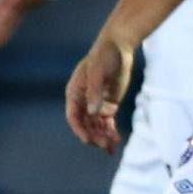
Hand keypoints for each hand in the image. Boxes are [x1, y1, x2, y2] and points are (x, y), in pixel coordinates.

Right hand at [65, 32, 135, 151]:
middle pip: (86, 124)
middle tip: (104, 145)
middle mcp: (83, 101)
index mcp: (75, 93)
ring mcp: (96, 104)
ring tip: (112, 145)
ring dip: (103, 136)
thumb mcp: (98, 72)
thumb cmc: (104, 56)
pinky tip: (116, 140)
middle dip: (94, 136)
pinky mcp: (109, 104)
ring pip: (97, 126)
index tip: (88, 140)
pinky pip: (107, 122)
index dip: (80, 129)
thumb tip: (92, 112)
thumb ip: (95, 91)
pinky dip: (110, 131)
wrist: (118, 47)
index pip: (74, 116)